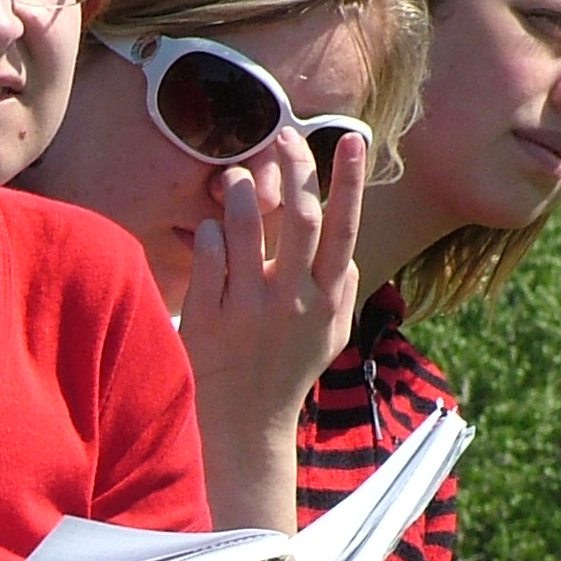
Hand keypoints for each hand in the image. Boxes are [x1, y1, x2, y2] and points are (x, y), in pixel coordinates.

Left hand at [181, 126, 366, 480]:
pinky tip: (209, 231)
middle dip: (294, 167)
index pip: (345, 228)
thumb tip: (347, 246)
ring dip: (239, 192)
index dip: (350, 180)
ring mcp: (249, 310)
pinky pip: (208, 256)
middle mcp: (292, 301)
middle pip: (299, 217)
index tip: (352, 137)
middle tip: (282, 134)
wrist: (246, 425)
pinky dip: (209, 234)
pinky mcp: (210, 320)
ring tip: (234, 178)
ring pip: (244, 229)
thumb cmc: (288, 371)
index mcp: (327, 299)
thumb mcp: (329, 335)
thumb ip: (343, 289)